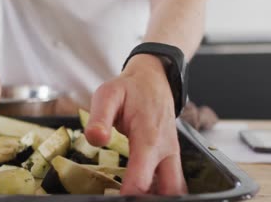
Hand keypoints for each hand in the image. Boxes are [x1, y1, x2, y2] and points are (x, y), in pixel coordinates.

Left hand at [85, 54, 186, 194]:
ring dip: (157, 196)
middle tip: (123, 200)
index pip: (140, 181)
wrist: (154, 80)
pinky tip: (142, 193)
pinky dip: (161, 192)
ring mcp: (172, 155)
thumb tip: (95, 139)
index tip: (111, 200)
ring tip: (131, 197)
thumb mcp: (107, 94)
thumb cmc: (129, 89)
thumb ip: (100, 117)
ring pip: (174, 189)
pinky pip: (172, 182)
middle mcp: (165, 150)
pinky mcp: (172, 157)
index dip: (125, 196)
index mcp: (148, 138)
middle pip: (166, 192)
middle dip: (146, 200)